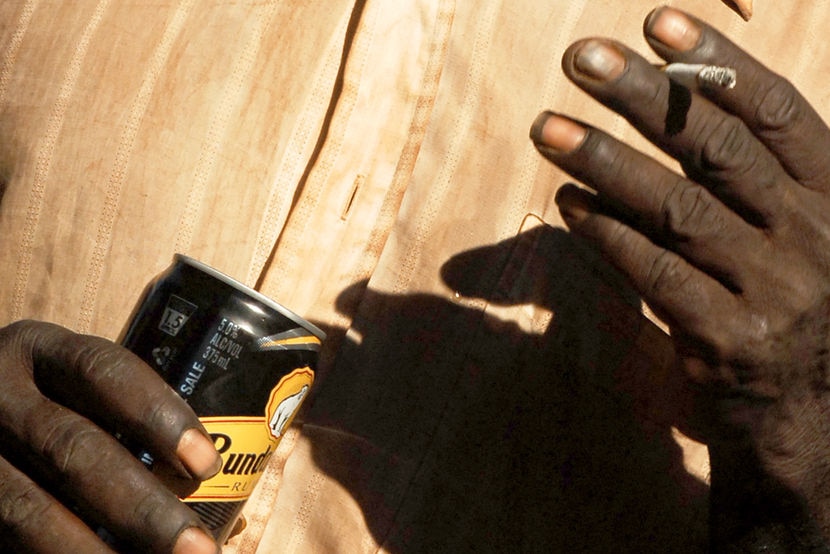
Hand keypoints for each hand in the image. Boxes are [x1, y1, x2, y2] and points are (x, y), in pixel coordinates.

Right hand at [0, 320, 220, 552]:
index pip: (102, 371)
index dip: (158, 415)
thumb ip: (119, 413)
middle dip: (140, 507)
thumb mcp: (67, 383)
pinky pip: (5, 539)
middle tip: (195, 547)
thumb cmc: (43, 402)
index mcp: (37, 350)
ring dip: (95, 553)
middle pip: (72, 449)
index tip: (206, 465)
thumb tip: (203, 477)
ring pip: (27, 509)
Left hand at [531, 6, 829, 548]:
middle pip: (719, 149)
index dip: (716, 64)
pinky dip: (607, 235)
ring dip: (604, 161)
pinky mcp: (729, 339)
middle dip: (643, 96)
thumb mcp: (797, 233)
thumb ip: (754, 178)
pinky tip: (567, 203)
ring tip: (545, 126)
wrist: (809, 420)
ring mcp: (775, 290)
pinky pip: (655, 273)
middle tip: (579, 56)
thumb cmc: (788, 308)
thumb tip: (672, 96)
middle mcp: (815, 236)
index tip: (656, 22)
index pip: (775, 113)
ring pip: (678, 208)